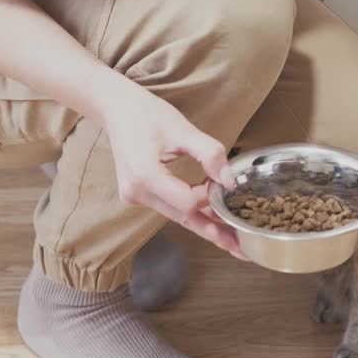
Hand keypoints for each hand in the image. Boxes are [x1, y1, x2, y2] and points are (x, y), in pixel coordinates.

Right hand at [99, 84, 244, 258]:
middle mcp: (137, 193)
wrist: (117, 109)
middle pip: (183, 218)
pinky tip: (211, 222)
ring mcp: (135, 197)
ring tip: (231, 241)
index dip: (211, 198)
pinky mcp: (138, 196)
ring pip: (178, 217)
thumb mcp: (182, 129)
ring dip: (205, 226)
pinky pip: (171, 208)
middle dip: (213, 231)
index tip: (225, 186)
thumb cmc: (147, 113)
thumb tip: (229, 181)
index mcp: (144, 175)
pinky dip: (192, 213)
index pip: (187, 201)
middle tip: (240, 248)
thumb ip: (209, 154)